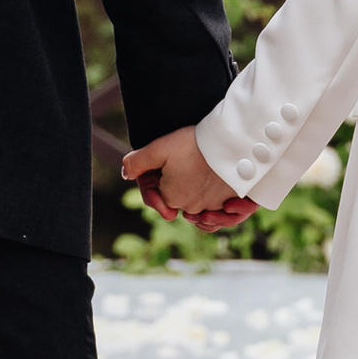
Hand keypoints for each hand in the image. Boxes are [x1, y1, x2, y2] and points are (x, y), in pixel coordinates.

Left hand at [120, 126, 255, 229]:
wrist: (232, 142)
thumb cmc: (194, 144)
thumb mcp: (158, 148)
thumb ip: (136, 162)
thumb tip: (125, 173)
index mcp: (172, 199)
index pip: (161, 196)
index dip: (161, 179)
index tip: (169, 161)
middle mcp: (192, 209)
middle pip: (180, 202)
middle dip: (179, 186)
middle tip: (185, 162)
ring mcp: (214, 209)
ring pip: (201, 210)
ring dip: (198, 199)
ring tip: (200, 177)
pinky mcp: (232, 205)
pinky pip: (221, 216)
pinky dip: (218, 211)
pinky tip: (216, 197)